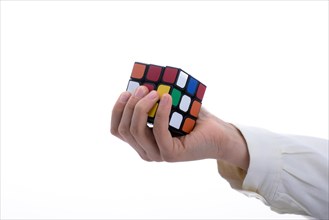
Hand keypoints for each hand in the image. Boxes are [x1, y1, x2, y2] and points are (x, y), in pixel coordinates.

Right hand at [111, 86, 248, 169]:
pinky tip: (167, 98)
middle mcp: (145, 151)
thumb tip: (140, 82)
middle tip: (144, 87)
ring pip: (135, 130)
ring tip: (156, 91)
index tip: (126, 92)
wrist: (217, 133)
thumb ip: (152, 99)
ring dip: (142, 106)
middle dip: (130, 104)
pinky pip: (157, 130)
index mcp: (141, 142)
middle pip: (124, 128)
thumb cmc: (192, 118)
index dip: (117, 109)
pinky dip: (160, 111)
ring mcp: (157, 155)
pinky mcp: (170, 154)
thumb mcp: (167, 106)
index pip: (116, 129)